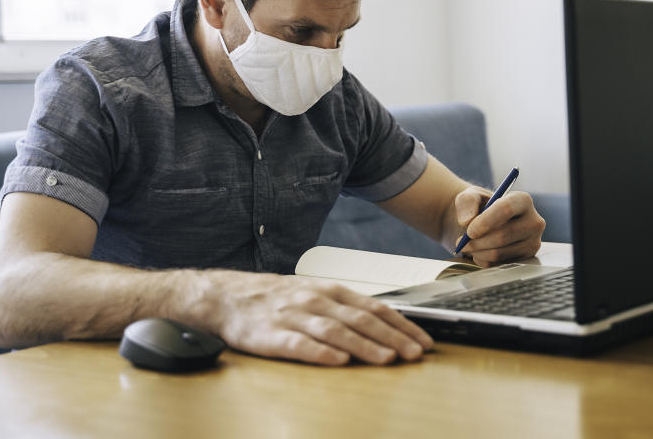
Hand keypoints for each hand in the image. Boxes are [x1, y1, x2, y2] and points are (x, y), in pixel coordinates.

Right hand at [202, 272, 433, 365]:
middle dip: (393, 337)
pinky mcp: (272, 335)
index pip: (375, 308)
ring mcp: (294, 317)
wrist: (228, 297)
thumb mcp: (315, 295)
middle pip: (361, 320)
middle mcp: (316, 301)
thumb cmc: (276, 298)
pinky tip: (338, 361)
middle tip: (416, 353)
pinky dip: (321, 352)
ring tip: (387, 359)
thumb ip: (346, 308)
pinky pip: (299, 344)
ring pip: (336, 331)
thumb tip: (385, 323)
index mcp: (330, 291)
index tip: (424, 340)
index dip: (402, 325)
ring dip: (365, 346)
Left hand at [453, 187, 544, 266]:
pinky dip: (483, 260)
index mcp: (523, 200)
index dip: (486, 222)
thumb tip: (467, 220)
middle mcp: (534, 221)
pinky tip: (479, 251)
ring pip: (500, 253)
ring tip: (467, 245)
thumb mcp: (469, 198)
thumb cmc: (478, 208)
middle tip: (461, 242)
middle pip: (503, 235)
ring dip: (477, 252)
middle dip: (477, 241)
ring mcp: (532, 242)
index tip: (469, 231)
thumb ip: (466, 203)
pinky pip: (499, 264)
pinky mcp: (526, 259)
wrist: (483, 224)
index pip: (506, 209)